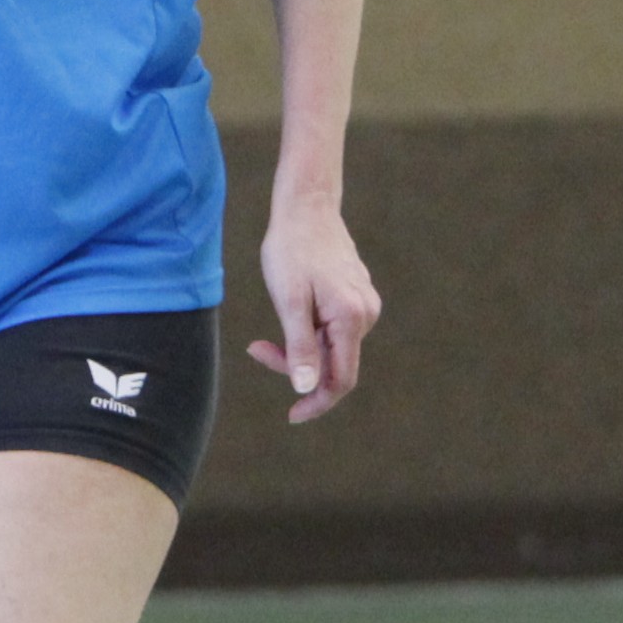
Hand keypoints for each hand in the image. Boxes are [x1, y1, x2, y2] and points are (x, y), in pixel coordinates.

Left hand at [249, 195, 379, 422]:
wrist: (306, 207)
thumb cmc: (292, 250)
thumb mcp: (289, 300)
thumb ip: (300, 346)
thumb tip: (306, 388)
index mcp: (351, 318)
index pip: (341, 380)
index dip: (317, 403)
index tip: (292, 415)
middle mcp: (366, 315)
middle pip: (334, 364)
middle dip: (296, 367)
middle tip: (257, 349)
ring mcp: (364, 305)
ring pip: (331, 347)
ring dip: (299, 349)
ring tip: (267, 328)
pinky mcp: (356, 297)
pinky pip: (333, 330)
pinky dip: (308, 332)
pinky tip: (289, 310)